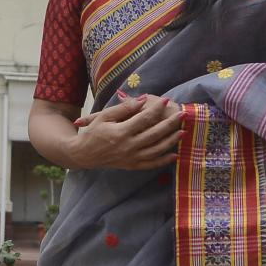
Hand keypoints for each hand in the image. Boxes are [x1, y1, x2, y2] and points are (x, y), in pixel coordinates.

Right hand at [69, 94, 183, 169]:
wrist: (83, 154)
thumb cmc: (93, 132)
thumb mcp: (104, 116)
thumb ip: (124, 108)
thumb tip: (142, 100)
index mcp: (120, 132)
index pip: (143, 119)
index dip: (156, 108)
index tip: (166, 100)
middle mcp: (127, 147)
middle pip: (154, 134)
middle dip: (170, 124)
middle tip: (182, 114)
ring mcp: (130, 158)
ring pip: (156, 151)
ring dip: (171, 142)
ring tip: (183, 132)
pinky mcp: (131, 166)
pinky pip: (151, 164)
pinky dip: (164, 160)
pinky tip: (174, 154)